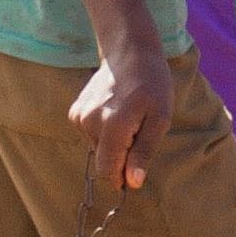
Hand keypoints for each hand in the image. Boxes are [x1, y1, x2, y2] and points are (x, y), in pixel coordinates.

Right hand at [70, 42, 169, 194]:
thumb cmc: (152, 86)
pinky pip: (90, 136)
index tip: (135, 170)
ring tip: (128, 118)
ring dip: (113, 143)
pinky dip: (103, 132)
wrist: (130, 54)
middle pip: (103, 162)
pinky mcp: (75, 113)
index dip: (122, 178)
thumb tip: (132, 182)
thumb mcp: (160, 119)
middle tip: (137, 132)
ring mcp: (80, 116)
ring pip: (97, 149)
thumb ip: (144, 151)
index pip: (108, 171)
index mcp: (113, 126)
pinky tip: (114, 112)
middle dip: (120, 158)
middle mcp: (90, 122)